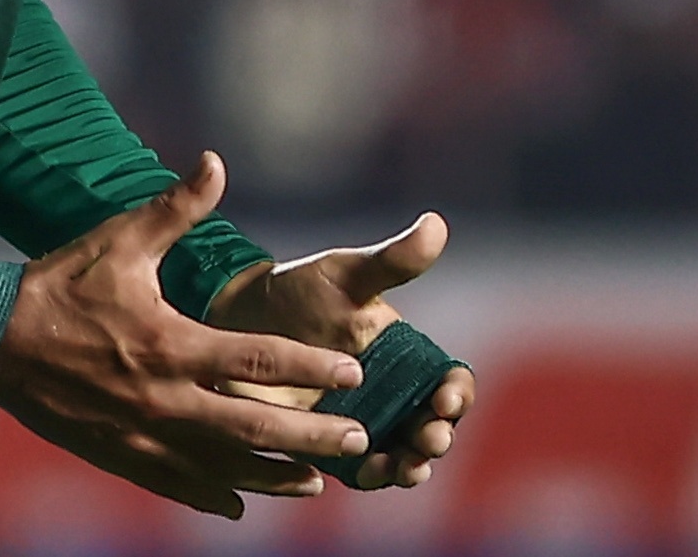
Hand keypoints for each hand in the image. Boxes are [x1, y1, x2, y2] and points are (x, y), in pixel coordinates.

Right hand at [0, 152, 372, 517]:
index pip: (256, 360)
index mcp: (170, 344)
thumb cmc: (61, 283)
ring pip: (222, 469)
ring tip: (315, 484)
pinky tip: (239, 505)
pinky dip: (213, 496)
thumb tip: (217, 162)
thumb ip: (175, 208)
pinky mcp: (119, 457)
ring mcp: (141, 438)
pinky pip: (177, 486)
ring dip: (272, 477)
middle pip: (253, 428)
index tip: (352, 374)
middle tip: (357, 439)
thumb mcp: (120, 239)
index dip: (309, 368)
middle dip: (311, 436)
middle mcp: (163, 400)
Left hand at [204, 212, 475, 489]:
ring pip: (403, 455)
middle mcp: (393, 393)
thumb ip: (391, 261)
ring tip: (405, 465)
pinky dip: (372, 474)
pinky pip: (361, 470)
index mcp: (407, 355)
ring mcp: (364, 422)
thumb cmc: (301, 289)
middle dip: (436, 436)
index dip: (457, 393)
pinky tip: (368, 469)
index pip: (450, 381)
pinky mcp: (331, 446)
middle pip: (434, 426)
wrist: (240, 319)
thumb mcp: (345, 275)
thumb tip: (436, 224)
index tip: (447, 397)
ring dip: (411, 464)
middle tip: (430, 436)